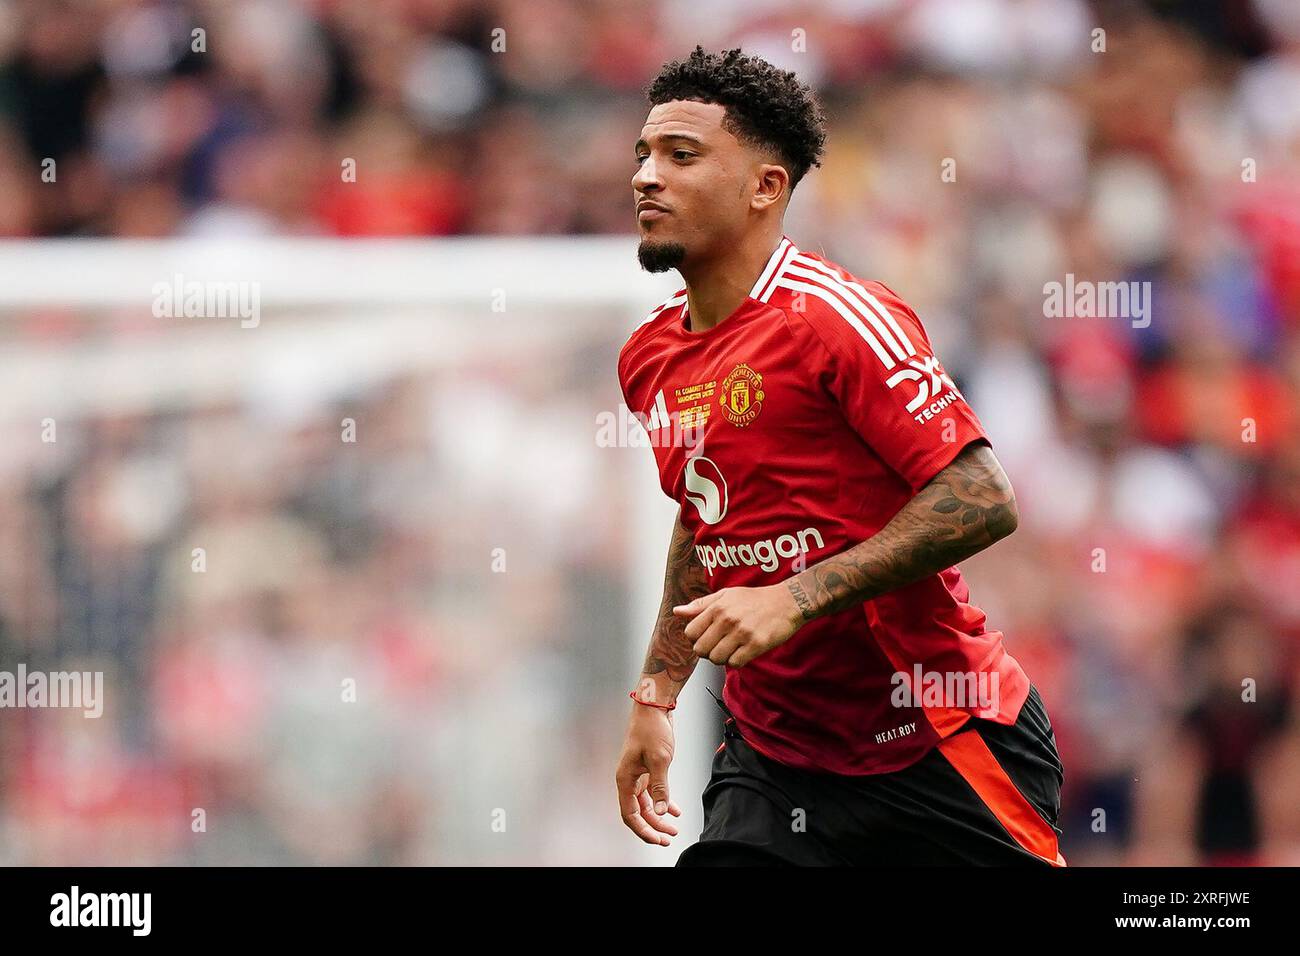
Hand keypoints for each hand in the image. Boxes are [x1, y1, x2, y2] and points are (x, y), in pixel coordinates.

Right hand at [615, 703, 682, 844]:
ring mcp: (638, 775)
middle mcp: (629, 779)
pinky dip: (663, 802)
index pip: (630, 814)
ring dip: (659, 817)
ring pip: (646, 804)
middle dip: (653, 827)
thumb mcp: (659, 759)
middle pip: (638, 812)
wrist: (654, 707)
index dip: (643, 830)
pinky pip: (653, 792)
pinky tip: (674, 809)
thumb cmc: (652, 729)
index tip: (658, 840)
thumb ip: (659, 787)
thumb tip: (660, 811)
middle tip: (668, 838)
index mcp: (625, 779)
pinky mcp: (647, 769)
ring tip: (674, 828)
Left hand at [673, 584, 803, 668]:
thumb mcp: (726, 595)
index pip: (690, 632)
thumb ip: (700, 605)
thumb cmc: (755, 599)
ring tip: (730, 650)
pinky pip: (735, 663)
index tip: (706, 637)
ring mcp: (742, 633)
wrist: (788, 602)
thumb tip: (677, 612)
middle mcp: (727, 620)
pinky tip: (742, 653)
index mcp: (717, 607)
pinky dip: (736, 662)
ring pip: (716, 659)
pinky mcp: (756, 645)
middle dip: (707, 651)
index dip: (696, 638)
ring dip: (721, 658)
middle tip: (718, 646)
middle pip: (700, 649)